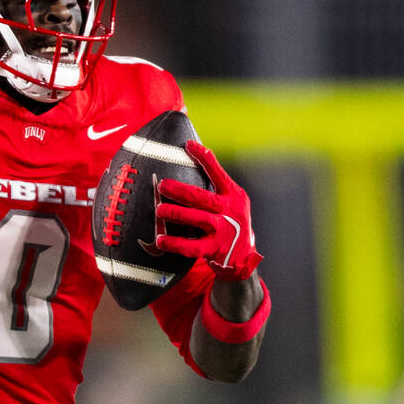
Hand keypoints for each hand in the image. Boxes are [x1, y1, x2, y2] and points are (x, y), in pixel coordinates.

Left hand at [154, 140, 261, 280]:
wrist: (244, 258)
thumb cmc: (232, 226)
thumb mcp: (232, 204)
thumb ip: (217, 190)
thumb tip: (190, 170)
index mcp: (233, 195)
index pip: (217, 172)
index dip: (203, 157)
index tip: (188, 145)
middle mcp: (229, 210)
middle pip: (201, 196)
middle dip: (180, 190)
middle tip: (162, 185)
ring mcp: (223, 230)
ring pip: (196, 218)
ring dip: (176, 213)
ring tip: (160, 210)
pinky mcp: (215, 249)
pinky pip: (191, 246)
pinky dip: (175, 243)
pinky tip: (162, 240)